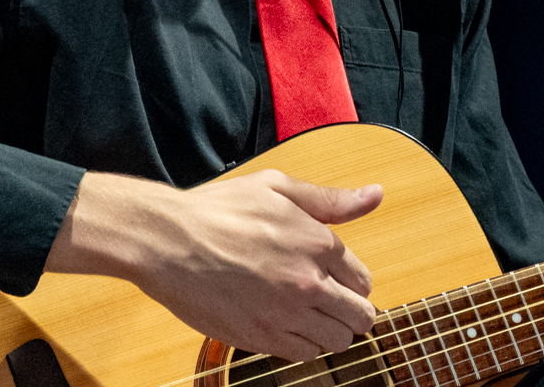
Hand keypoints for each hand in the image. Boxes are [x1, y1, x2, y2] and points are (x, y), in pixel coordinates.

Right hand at [45, 168, 383, 361]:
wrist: (168, 242)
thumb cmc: (219, 210)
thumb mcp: (278, 188)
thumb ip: (330, 200)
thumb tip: (375, 196)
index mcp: (317, 242)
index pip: (362, 279)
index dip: (353, 281)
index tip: (339, 281)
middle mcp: (308, 282)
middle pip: (359, 316)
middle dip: (352, 311)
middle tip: (334, 305)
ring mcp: (285, 314)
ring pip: (337, 341)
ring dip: (331, 331)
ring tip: (311, 316)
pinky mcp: (260, 338)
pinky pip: (304, 355)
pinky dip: (304, 346)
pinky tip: (289, 327)